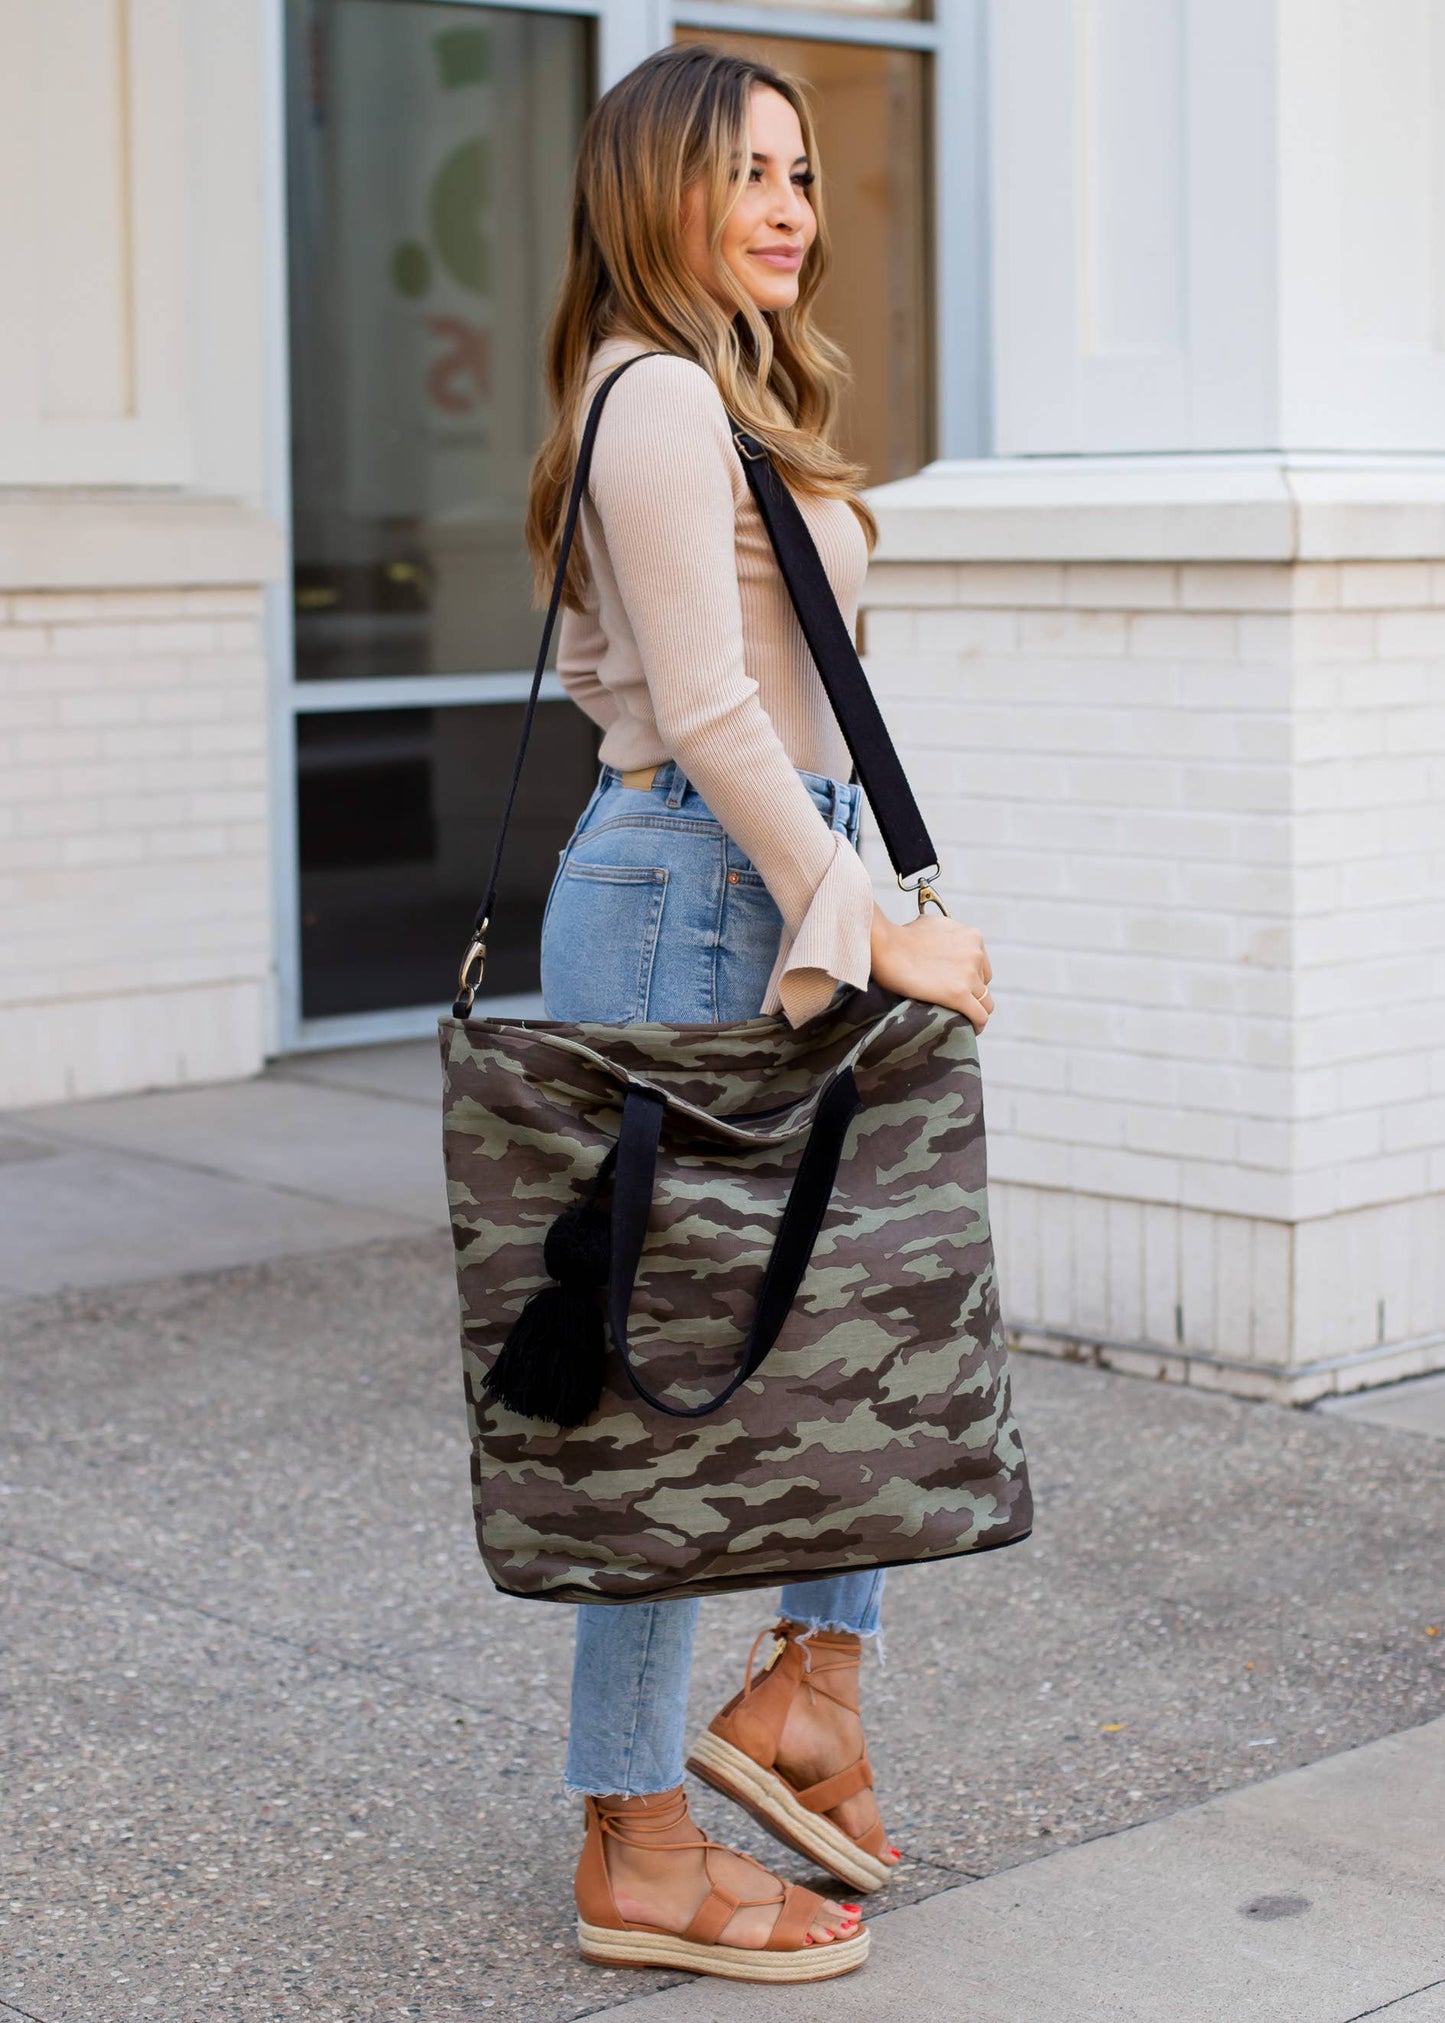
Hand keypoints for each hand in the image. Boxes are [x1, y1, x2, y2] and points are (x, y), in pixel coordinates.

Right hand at [870, 905, 994, 1032]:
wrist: (885, 946)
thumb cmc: (899, 935)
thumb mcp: (931, 924)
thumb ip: (945, 934)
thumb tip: (940, 943)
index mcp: (971, 936)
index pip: (981, 964)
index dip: (970, 977)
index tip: (957, 985)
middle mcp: (975, 954)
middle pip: (984, 984)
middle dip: (972, 992)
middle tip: (953, 1001)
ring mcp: (969, 975)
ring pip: (985, 1003)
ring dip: (974, 1010)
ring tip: (962, 1019)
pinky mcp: (959, 995)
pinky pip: (980, 1016)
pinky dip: (977, 1025)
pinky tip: (970, 1030)